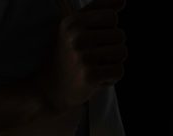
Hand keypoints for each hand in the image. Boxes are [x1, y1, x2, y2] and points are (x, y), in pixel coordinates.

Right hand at [33, 0, 127, 114]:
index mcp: (73, 22)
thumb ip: (98, 9)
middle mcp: (76, 37)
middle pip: (120, 35)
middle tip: (92, 58)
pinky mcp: (90, 76)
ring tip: (95, 67)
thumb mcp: (75, 27)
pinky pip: (118, 71)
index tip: (92, 40)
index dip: (107, 29)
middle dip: (111, 47)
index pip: (111, 17)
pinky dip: (111, 77)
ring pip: (122, 52)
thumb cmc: (67, 54)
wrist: (50, 89)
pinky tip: (96, 79)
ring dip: (113, 62)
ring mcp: (83, 57)